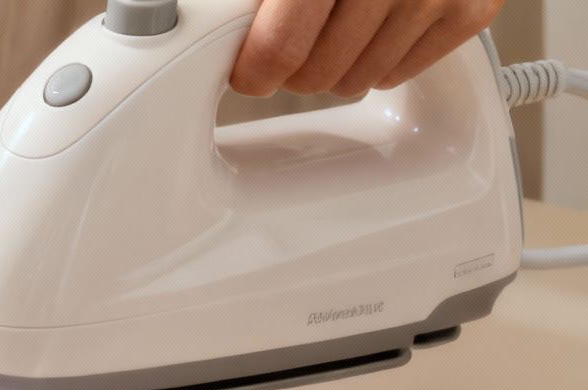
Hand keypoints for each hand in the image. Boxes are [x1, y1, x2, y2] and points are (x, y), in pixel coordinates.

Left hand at [231, 0, 503, 97]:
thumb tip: (218, 25)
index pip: (280, 49)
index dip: (254, 68)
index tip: (248, 69)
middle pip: (316, 74)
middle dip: (294, 67)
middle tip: (294, 39)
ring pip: (357, 80)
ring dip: (337, 64)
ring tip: (338, 23)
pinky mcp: (472, 6)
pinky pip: (401, 72)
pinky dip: (380, 59)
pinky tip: (375, 24)